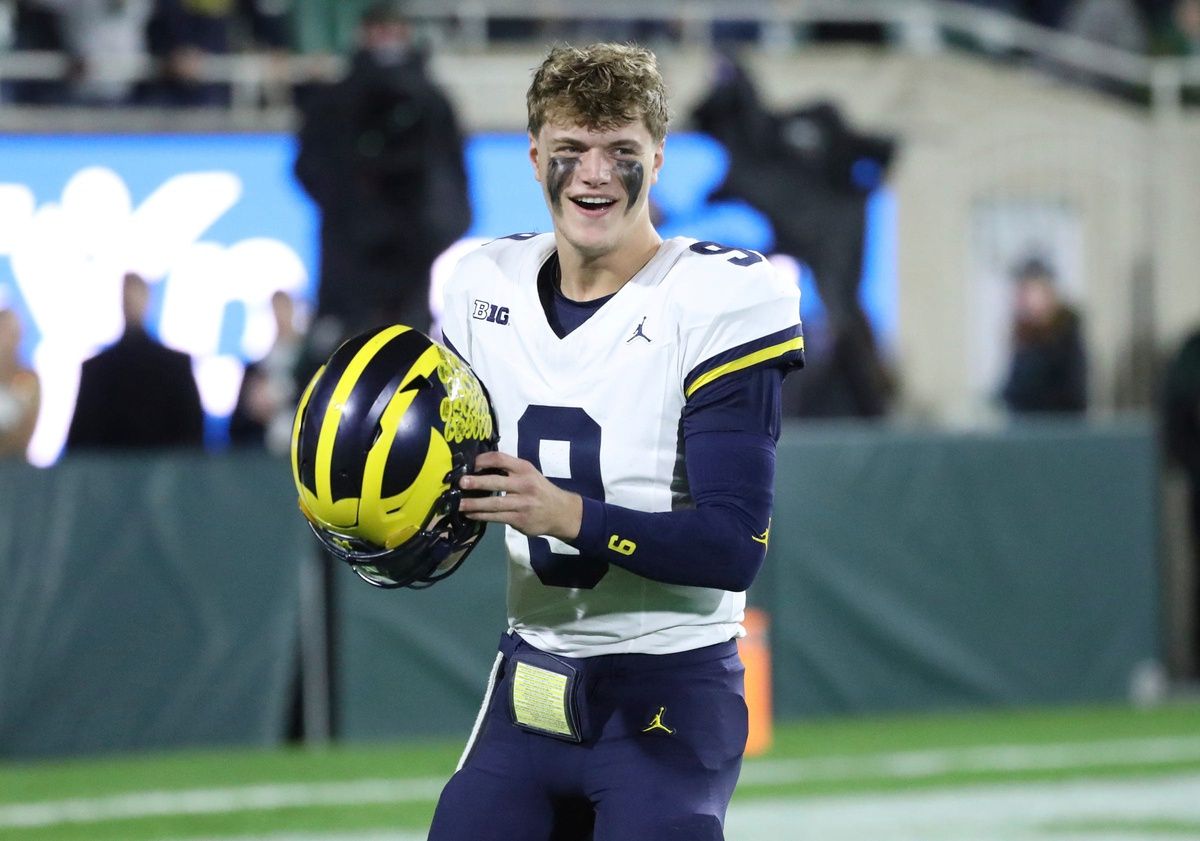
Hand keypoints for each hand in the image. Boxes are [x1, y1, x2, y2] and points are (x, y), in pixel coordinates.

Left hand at [457, 451, 582, 540]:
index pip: (500, 459)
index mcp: (524, 469)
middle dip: (476, 482)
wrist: (561, 512)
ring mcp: (522, 504)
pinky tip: (470, 514)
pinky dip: (481, 516)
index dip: (483, 460)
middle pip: (496, 481)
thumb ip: (509, 470)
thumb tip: (479, 468)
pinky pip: (496, 517)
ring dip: (474, 504)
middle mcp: (524, 484)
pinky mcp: (519, 520)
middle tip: (460, 483)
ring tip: (459, 504)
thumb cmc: (540, 490)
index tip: (470, 464)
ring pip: (494, 504)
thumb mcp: (530, 474)